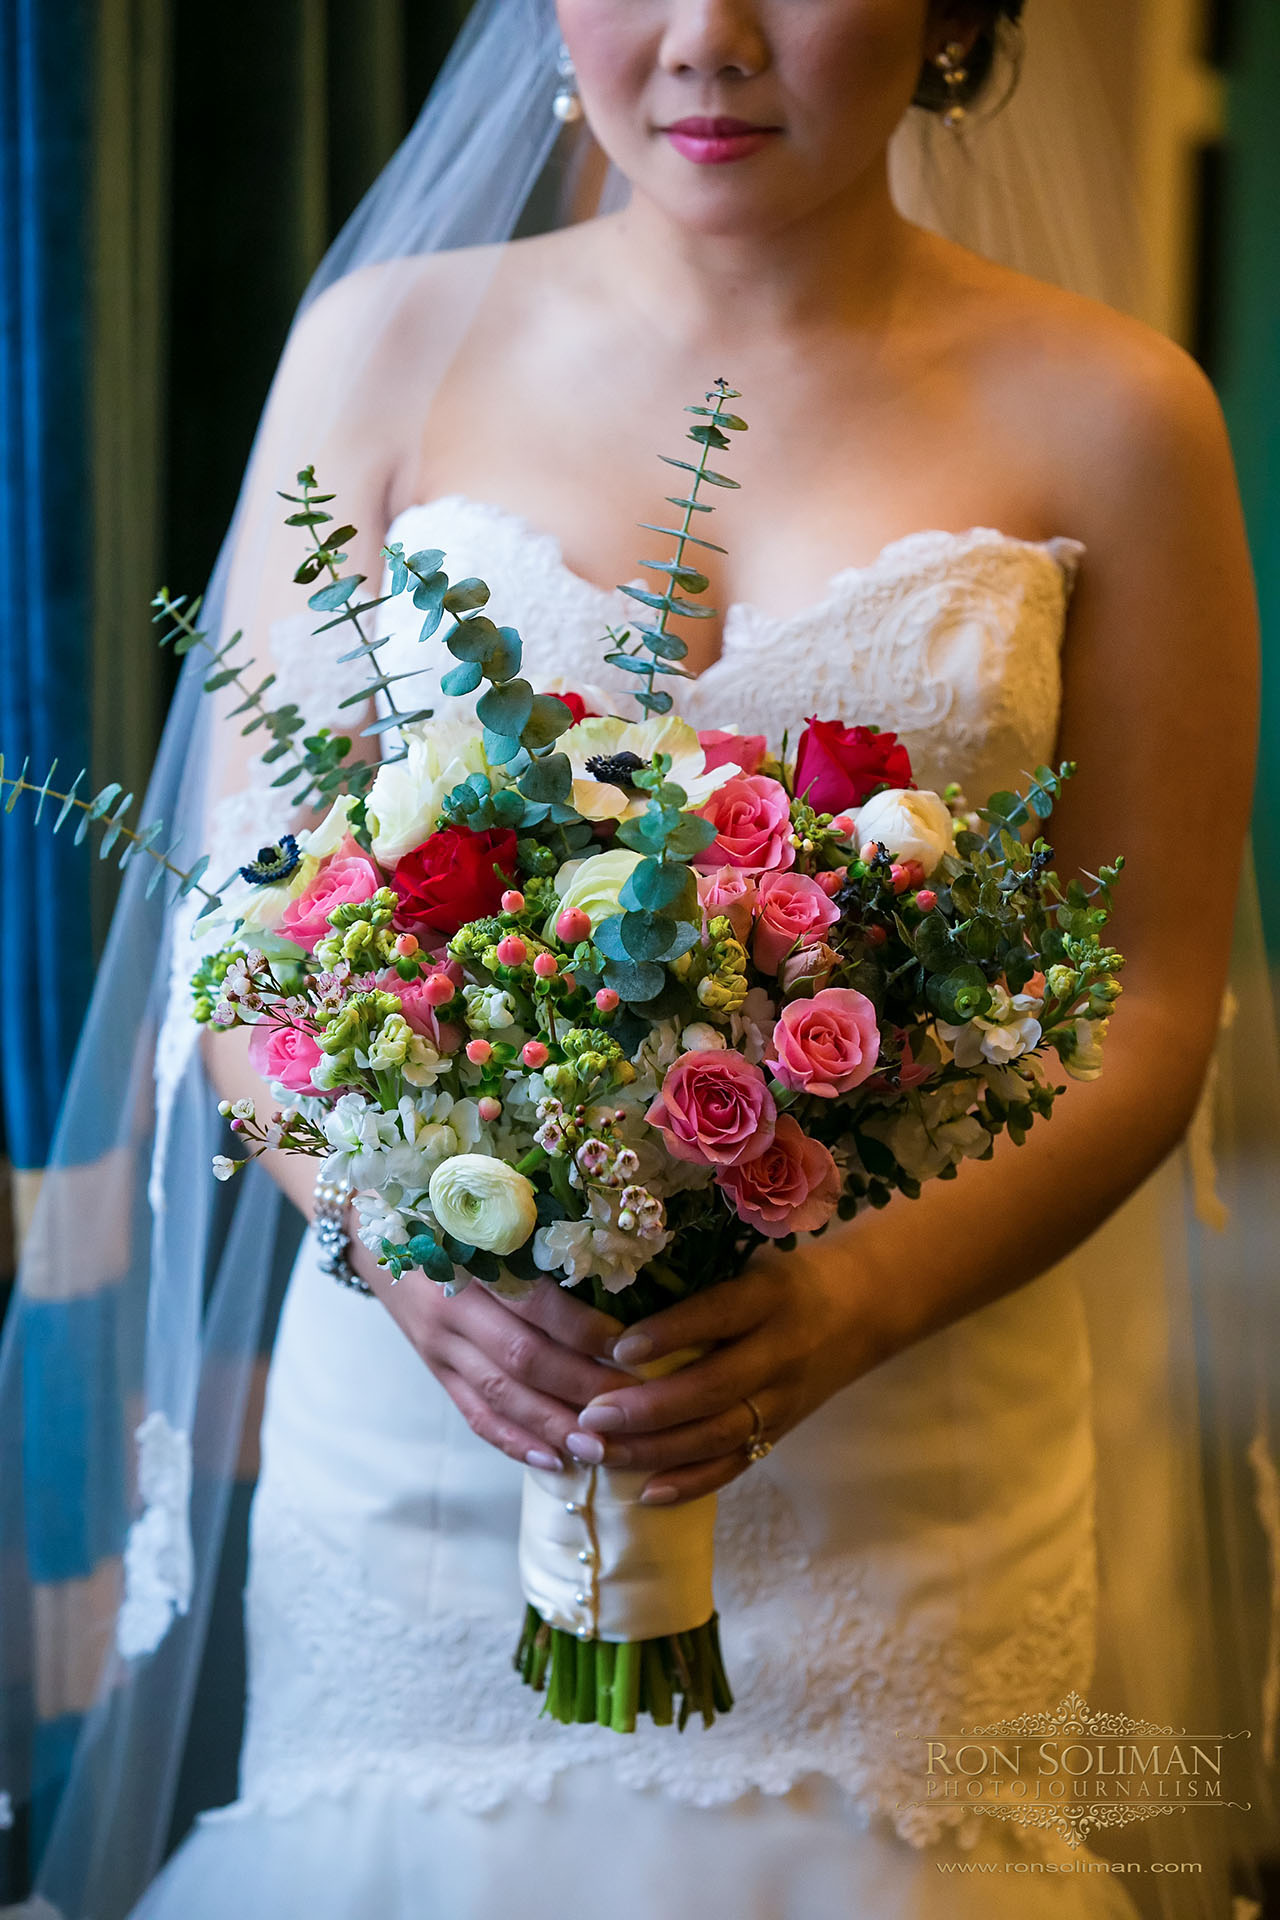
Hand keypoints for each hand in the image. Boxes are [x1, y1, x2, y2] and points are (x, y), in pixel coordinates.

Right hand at [353, 1237, 637, 1471]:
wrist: (370, 1230)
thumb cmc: (446, 1214)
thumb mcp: (485, 1213)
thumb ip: (535, 1236)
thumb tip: (613, 1266)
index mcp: (471, 1263)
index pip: (536, 1305)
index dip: (585, 1330)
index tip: (632, 1346)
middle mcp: (452, 1311)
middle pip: (523, 1359)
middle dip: (581, 1387)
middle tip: (632, 1404)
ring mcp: (440, 1348)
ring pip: (501, 1397)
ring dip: (553, 1425)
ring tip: (600, 1447)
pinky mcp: (437, 1372)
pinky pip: (475, 1416)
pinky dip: (515, 1442)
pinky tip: (553, 1461)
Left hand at [566, 1238, 883, 1505]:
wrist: (865, 1307)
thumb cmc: (787, 1276)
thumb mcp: (751, 1262)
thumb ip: (697, 1279)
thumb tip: (612, 1293)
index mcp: (771, 1296)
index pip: (719, 1315)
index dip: (669, 1333)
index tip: (617, 1347)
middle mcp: (780, 1351)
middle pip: (712, 1388)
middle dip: (646, 1408)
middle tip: (590, 1415)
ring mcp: (783, 1399)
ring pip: (716, 1435)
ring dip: (653, 1450)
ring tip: (598, 1451)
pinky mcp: (781, 1430)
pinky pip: (735, 1464)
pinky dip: (690, 1483)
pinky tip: (645, 1492)